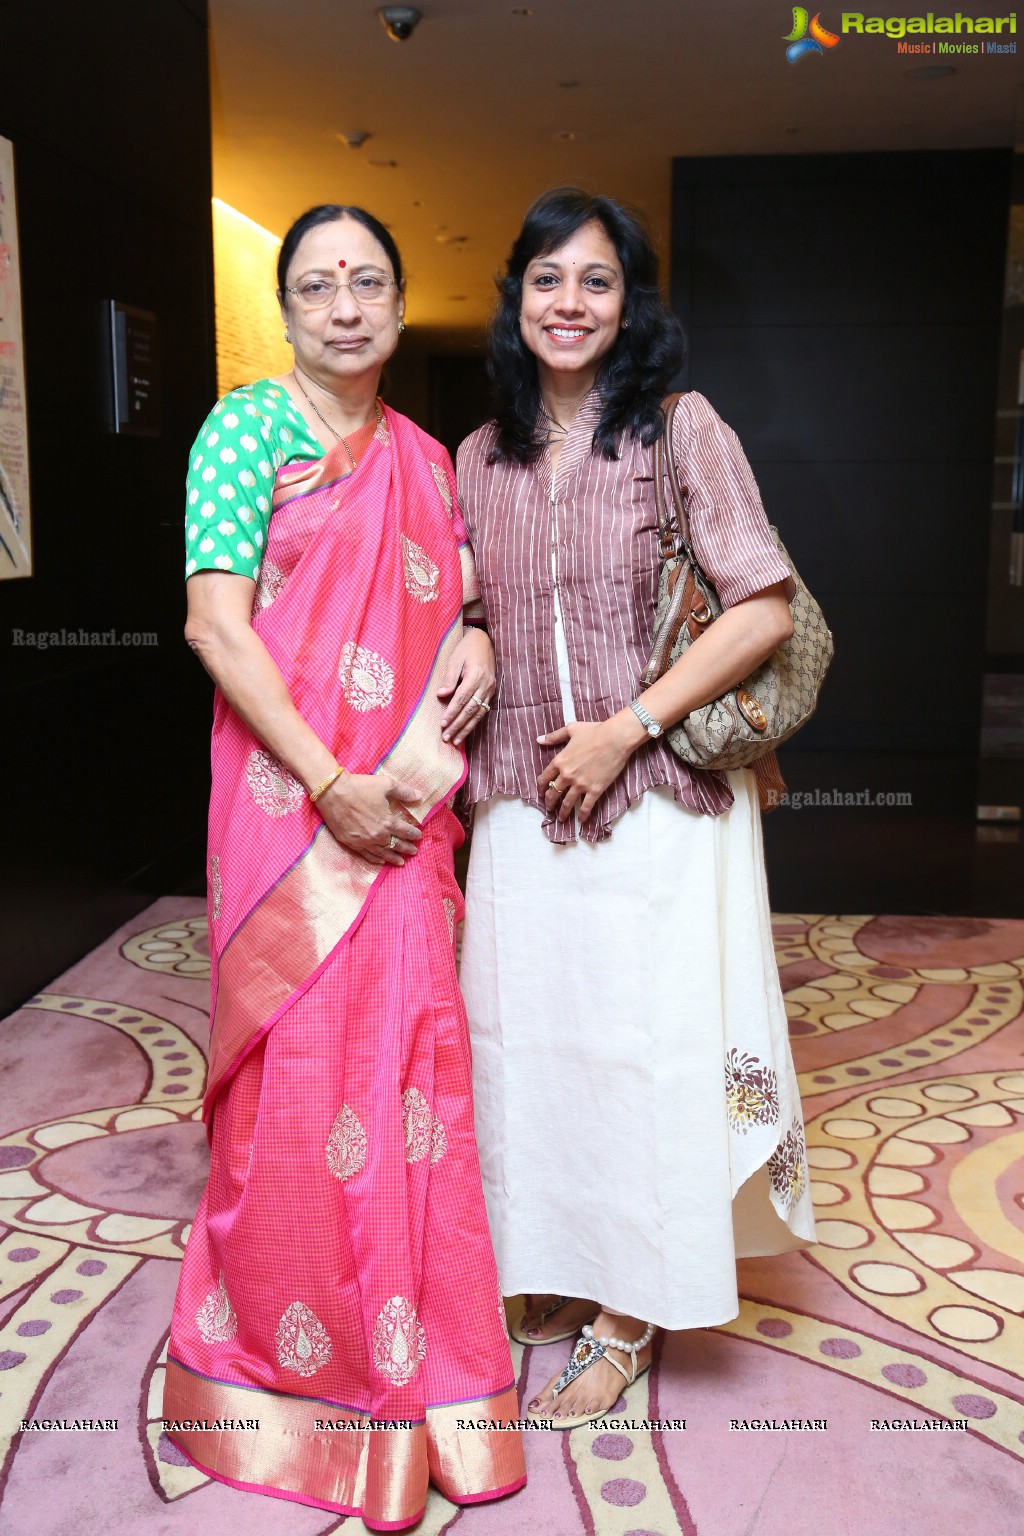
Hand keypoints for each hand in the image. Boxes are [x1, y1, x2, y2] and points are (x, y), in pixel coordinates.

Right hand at [316, 771, 421, 866]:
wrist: (333, 792)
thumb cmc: (360, 786)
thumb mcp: (386, 784)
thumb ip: (404, 792)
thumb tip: (420, 796)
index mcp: (388, 822)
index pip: (405, 831)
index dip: (414, 834)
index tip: (419, 836)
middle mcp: (377, 835)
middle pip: (396, 845)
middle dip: (406, 848)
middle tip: (414, 852)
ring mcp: (363, 841)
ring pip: (382, 853)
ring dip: (393, 858)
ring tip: (401, 862)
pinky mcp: (350, 842)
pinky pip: (366, 854)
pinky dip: (375, 859)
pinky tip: (381, 861)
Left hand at [437, 627, 495, 744]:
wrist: (484, 641)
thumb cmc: (466, 649)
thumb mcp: (455, 659)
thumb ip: (449, 678)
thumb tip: (441, 695)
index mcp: (475, 675)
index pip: (461, 699)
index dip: (452, 712)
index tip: (442, 724)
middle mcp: (485, 684)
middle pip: (470, 709)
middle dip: (458, 725)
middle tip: (447, 738)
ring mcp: (490, 689)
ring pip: (478, 713)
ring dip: (466, 728)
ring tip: (456, 741)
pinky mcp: (491, 692)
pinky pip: (483, 710)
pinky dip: (474, 722)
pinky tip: (466, 730)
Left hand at [537, 717, 639, 823]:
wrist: (615, 739)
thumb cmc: (594, 731)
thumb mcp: (571, 730)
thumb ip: (554, 737)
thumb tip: (539, 740)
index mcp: (559, 761)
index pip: (544, 778)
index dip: (541, 787)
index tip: (541, 792)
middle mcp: (567, 775)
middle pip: (553, 793)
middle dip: (549, 802)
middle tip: (549, 808)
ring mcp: (580, 784)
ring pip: (567, 803)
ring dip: (563, 812)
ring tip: (561, 818)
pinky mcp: (594, 790)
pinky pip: (585, 806)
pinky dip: (582, 815)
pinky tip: (580, 820)